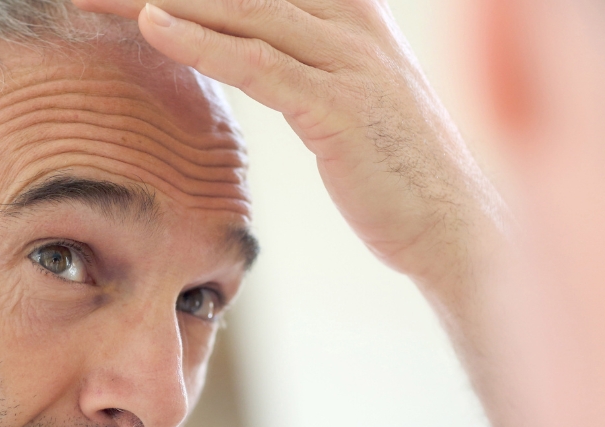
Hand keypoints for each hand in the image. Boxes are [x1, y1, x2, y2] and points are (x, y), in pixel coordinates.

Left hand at [72, 0, 503, 283]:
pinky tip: (150, 26)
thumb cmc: (394, 169)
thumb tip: (255, 51)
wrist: (454, 225)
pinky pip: (258, 64)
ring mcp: (351, 60)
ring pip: (242, 9)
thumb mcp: (350, 96)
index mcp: (353, 11)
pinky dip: (200, 42)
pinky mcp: (341, 108)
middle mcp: (353, 21)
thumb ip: (305, 61)